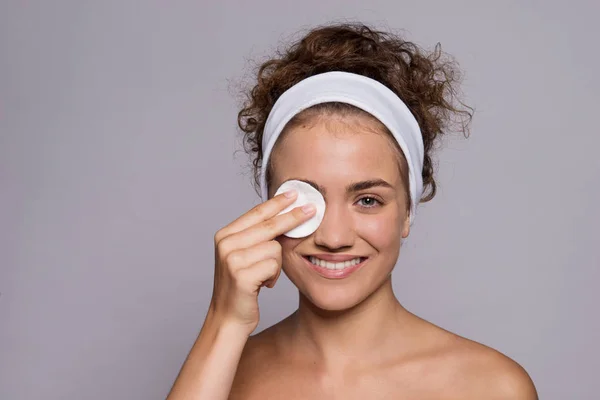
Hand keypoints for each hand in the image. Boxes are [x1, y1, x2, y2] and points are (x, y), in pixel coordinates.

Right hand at [209, 190, 315, 334]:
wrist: (228, 318)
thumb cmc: (242, 287)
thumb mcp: (243, 256)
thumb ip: (257, 237)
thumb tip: (284, 214)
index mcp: (225, 236)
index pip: (256, 213)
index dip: (277, 203)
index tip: (294, 194)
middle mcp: (226, 244)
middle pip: (269, 225)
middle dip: (292, 218)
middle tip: (312, 210)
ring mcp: (232, 259)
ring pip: (275, 248)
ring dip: (276, 264)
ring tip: (264, 276)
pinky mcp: (242, 276)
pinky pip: (274, 265)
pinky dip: (274, 276)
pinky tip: (263, 284)